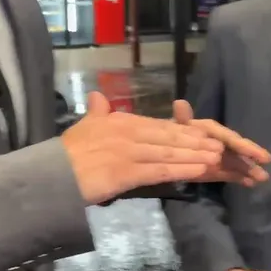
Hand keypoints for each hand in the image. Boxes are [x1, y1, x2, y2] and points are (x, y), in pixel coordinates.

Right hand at [63, 92, 224, 204]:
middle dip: (195, 142)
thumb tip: (98, 95)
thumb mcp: (83, 126)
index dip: (182, 131)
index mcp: (120, 121)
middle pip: (168, 138)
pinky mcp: (128, 172)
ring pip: (169, 153)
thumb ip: (96, 112)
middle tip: (218, 146)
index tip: (201, 134)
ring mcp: (129, 152)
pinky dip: (181, 170)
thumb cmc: (66, 154)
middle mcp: (128, 133)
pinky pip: (160, 171)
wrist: (52, 175)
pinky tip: (199, 170)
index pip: (157, 125)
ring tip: (216, 158)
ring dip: (194, 155)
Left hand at [172, 100, 270, 186]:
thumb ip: (181, 119)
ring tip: (263, 178)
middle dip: (251, 157)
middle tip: (267, 163)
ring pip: (235, 163)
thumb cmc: (171, 135)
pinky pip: (228, 174)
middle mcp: (217, 143)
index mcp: (211, 131)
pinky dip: (238, 178)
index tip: (261, 154)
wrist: (163, 150)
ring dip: (248, 170)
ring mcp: (217, 158)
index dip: (245, 146)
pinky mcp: (214, 171)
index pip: (230, 138)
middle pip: (236, 150)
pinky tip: (251, 184)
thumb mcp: (174, 126)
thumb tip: (180, 103)